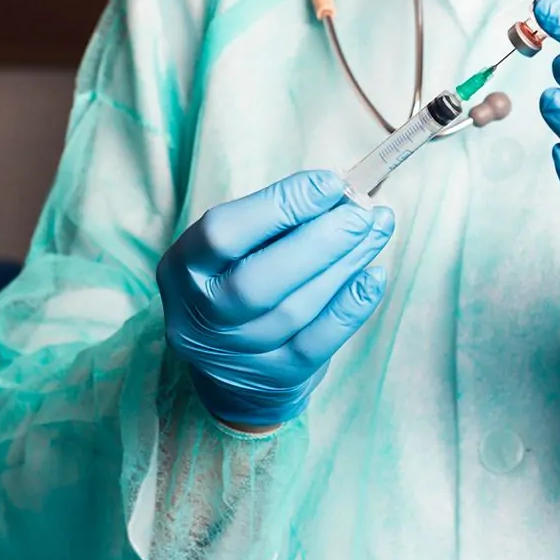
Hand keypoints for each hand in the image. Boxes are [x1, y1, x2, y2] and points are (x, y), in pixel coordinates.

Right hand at [157, 171, 393, 428]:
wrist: (231, 369)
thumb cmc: (237, 280)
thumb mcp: (234, 248)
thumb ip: (275, 220)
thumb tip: (338, 192)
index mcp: (184, 268)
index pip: (223, 234)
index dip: (279, 206)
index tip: (329, 183)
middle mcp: (202, 316)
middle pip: (258, 282)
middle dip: (319, 241)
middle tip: (361, 213)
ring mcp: (239, 352)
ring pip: (296, 309)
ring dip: (346, 264)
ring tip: (376, 229)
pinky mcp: (278, 376)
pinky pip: (320, 342)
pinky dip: (353, 306)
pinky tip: (374, 275)